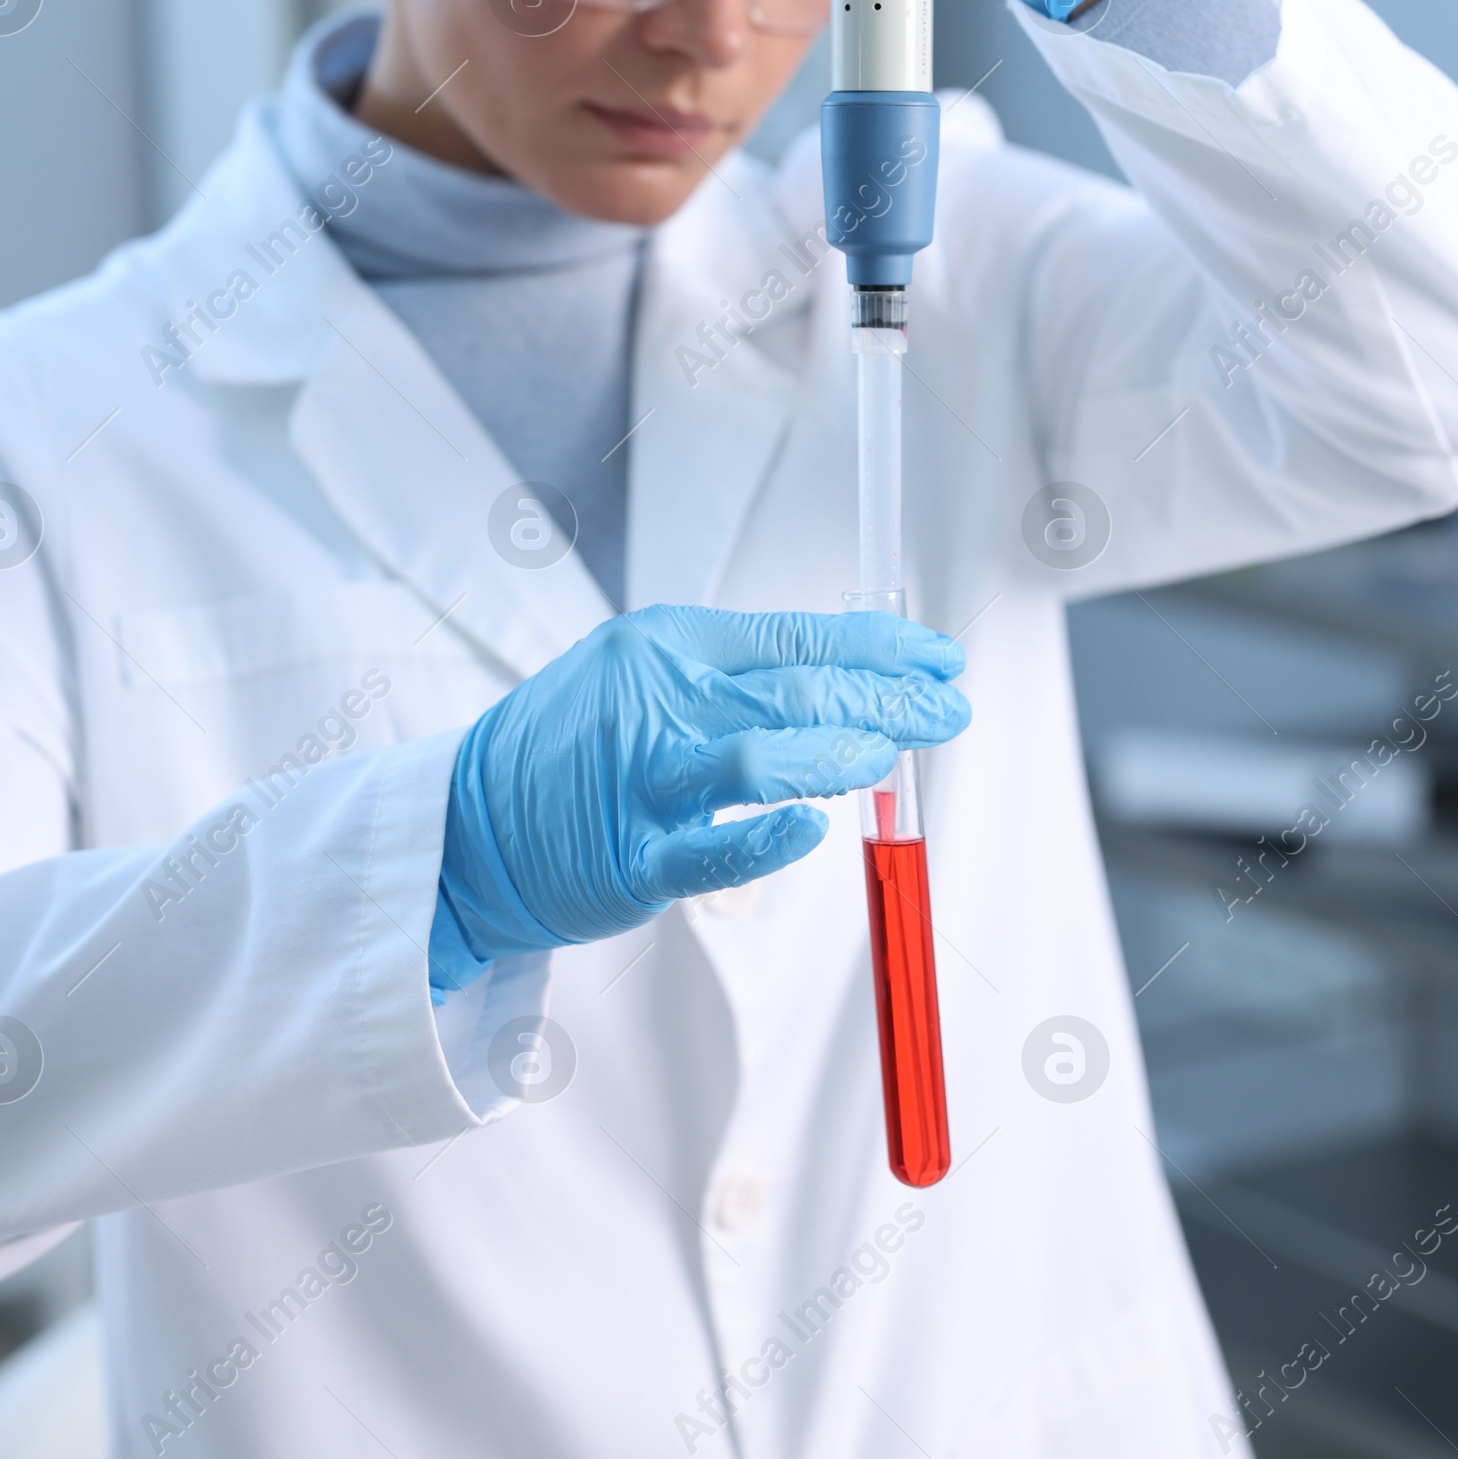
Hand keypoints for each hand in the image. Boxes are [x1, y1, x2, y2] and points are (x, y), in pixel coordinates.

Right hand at [428, 605, 968, 996]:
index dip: (881, 646)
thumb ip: (740, 680)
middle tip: (950, 709)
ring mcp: (644, 781)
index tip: (940, 656)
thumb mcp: (646, 676)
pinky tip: (815, 826)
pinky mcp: (631, 860)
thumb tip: (855, 687)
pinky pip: (713, 850)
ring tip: (893, 757)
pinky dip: (769, 837)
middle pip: (795, 690)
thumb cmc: (576, 746)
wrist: (468, 822)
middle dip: (888, 699)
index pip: (797, 635)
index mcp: (670, 642)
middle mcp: (659, 699)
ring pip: (759, 756)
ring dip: (840, 754)